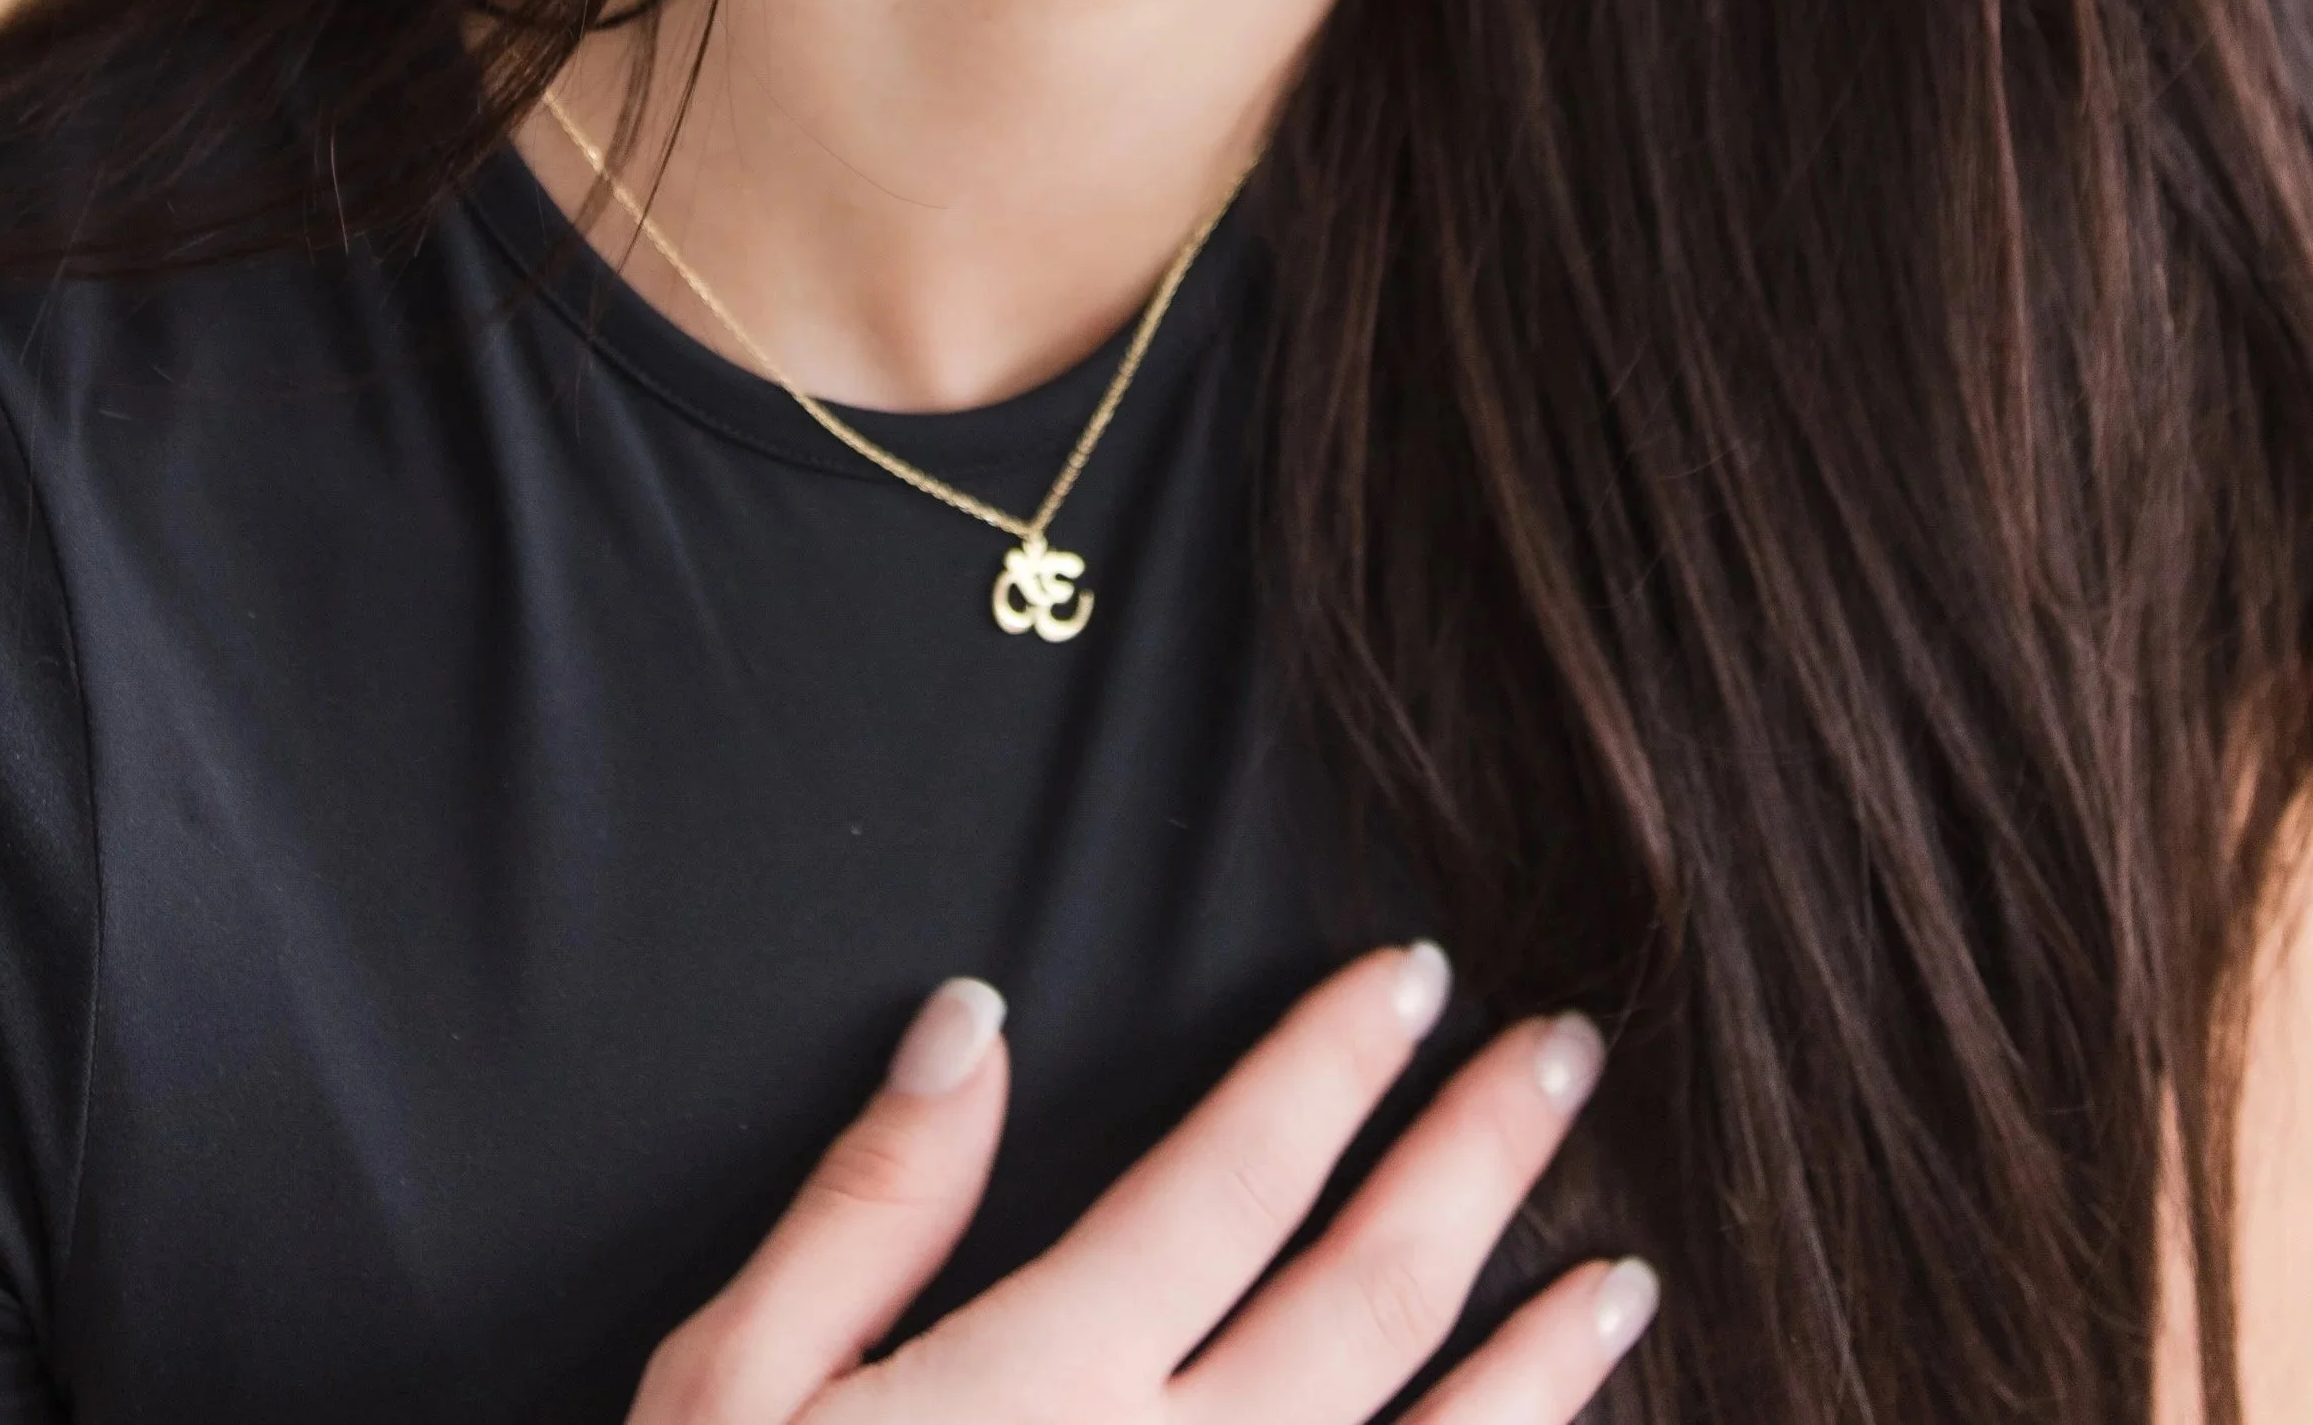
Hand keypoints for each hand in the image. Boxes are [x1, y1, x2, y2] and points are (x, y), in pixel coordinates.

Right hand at [626, 944, 1657, 1423]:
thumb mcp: (732, 1394)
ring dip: (1543, 1363)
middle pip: (1371, 1295)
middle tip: (1568, 1054)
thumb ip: (868, 1207)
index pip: (1231, 1177)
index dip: (1329, 1062)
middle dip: (1478, 1158)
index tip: (1417, 976)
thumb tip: (975, 1017)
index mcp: (1046, 1388)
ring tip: (1625, 1272)